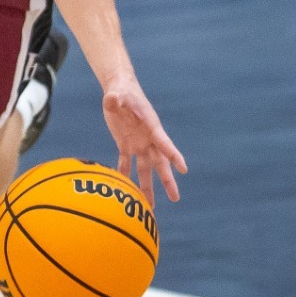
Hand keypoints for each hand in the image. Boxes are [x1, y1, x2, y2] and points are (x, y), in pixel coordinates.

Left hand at [100, 77, 185, 205]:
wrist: (119, 90)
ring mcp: (138, 143)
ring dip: (146, 186)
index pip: (164, 143)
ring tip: (149, 206)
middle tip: (176, 198)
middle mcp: (148, 139)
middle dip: (167, 181)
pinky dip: (124, 174)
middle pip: (159, 163)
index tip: (184, 169)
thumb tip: (111, 99)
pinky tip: (124, 189)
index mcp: (151, 126)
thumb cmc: (122, 91)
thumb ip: (115, 99)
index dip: (173, 155)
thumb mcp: (118, 94)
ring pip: (144, 168)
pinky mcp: (125, 144)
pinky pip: (126, 163)